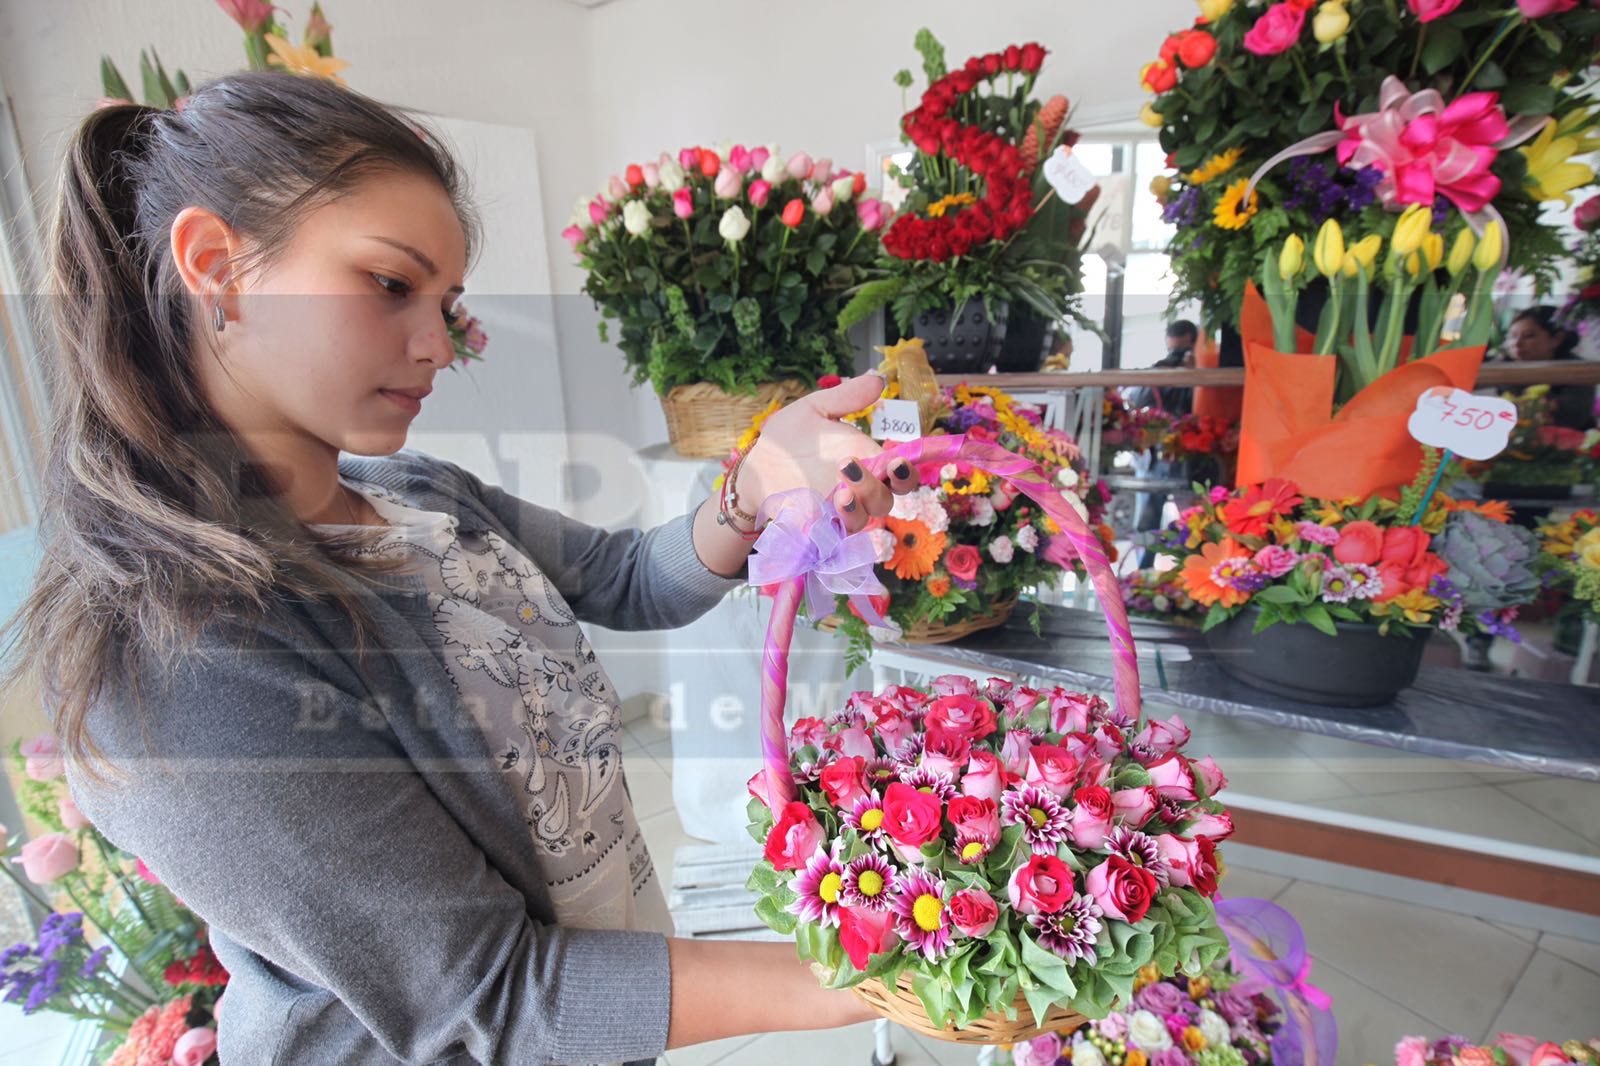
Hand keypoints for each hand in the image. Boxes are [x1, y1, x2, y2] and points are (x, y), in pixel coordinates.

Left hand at [740, 372, 919, 531]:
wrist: (758, 462)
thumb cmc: (791, 436)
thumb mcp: (815, 409)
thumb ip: (846, 398)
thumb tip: (878, 380)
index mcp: (867, 464)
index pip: (901, 476)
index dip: (907, 473)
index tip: (898, 460)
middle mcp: (859, 492)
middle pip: (885, 501)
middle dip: (875, 487)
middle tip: (850, 466)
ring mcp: (838, 512)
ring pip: (863, 521)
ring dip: (857, 508)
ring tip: (841, 492)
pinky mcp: (816, 527)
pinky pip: (833, 535)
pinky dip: (834, 526)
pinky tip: (826, 511)